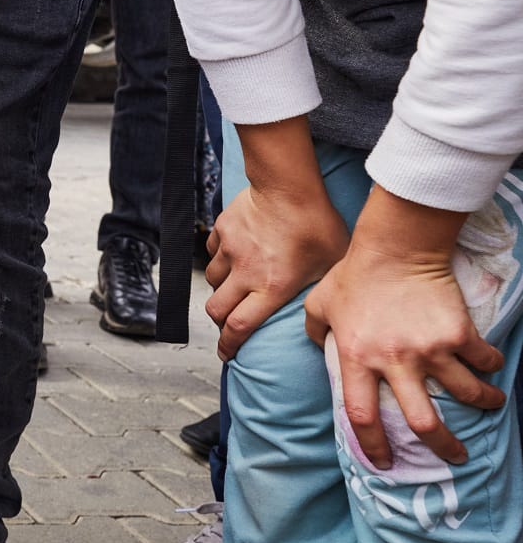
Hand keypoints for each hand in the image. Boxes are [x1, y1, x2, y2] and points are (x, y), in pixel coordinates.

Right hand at [204, 182, 349, 359]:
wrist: (289, 187)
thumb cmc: (317, 225)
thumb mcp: (331, 266)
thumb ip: (322, 290)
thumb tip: (327, 310)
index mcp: (272, 288)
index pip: (239, 327)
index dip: (228, 345)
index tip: (226, 354)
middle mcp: (246, 274)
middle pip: (216, 310)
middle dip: (219, 323)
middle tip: (226, 325)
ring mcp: (230, 251)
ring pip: (212, 281)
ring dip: (220, 290)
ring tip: (231, 290)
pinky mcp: (222, 231)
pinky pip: (212, 251)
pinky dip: (219, 260)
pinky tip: (231, 257)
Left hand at [304, 198, 506, 468]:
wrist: (395, 248)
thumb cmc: (353, 274)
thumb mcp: (319, 303)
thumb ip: (314, 330)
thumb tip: (316, 346)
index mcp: (357, 357)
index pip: (361, 415)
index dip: (373, 446)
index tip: (384, 463)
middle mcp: (394, 361)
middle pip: (423, 422)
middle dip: (444, 446)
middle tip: (457, 455)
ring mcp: (430, 349)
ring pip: (467, 394)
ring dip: (484, 402)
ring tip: (490, 403)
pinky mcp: (458, 333)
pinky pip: (483, 359)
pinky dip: (491, 366)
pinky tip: (491, 365)